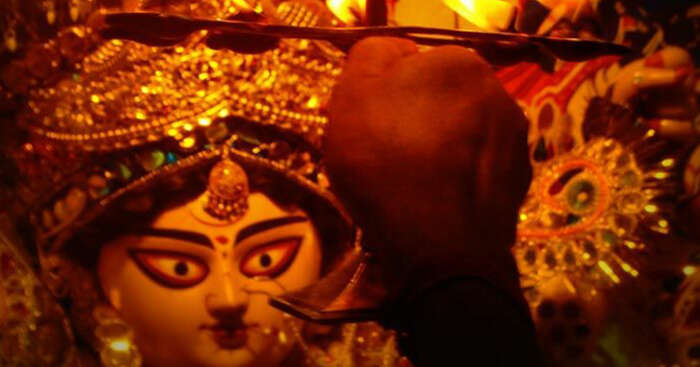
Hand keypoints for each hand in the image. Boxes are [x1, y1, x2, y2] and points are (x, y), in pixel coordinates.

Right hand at [324, 37, 531, 298]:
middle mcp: (497, 90)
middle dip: (415, 118)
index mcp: (457, 62)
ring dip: (439, 146)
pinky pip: (477, 166)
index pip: (411, 65)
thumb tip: (393, 54)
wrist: (437, 247)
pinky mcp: (519, 179)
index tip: (369, 126)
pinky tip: (438, 200)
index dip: (383, 94)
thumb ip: (371, 56)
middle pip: (440, 98)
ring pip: (461, 133)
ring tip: (413, 183)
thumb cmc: (386, 163)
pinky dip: (459, 176)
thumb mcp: (352, 94)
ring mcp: (514, 137)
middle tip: (387, 155)